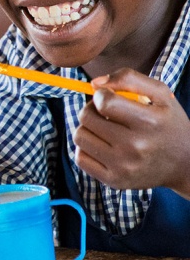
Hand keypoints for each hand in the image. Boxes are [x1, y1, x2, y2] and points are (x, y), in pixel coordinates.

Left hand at [73, 68, 189, 196]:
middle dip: (91, 109)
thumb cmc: (168, 124)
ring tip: (104, 128)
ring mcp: (123, 167)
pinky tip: (102, 145)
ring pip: (79, 136)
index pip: (104, 102)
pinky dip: (86, 148)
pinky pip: (80, 158)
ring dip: (87, 128)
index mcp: (149, 122)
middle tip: (105, 112)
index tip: (108, 98)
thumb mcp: (160, 94)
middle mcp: (136, 147)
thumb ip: (128, 78)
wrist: (184, 164)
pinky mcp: (114, 181)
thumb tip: (95, 83)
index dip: (101, 95)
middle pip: (86, 118)